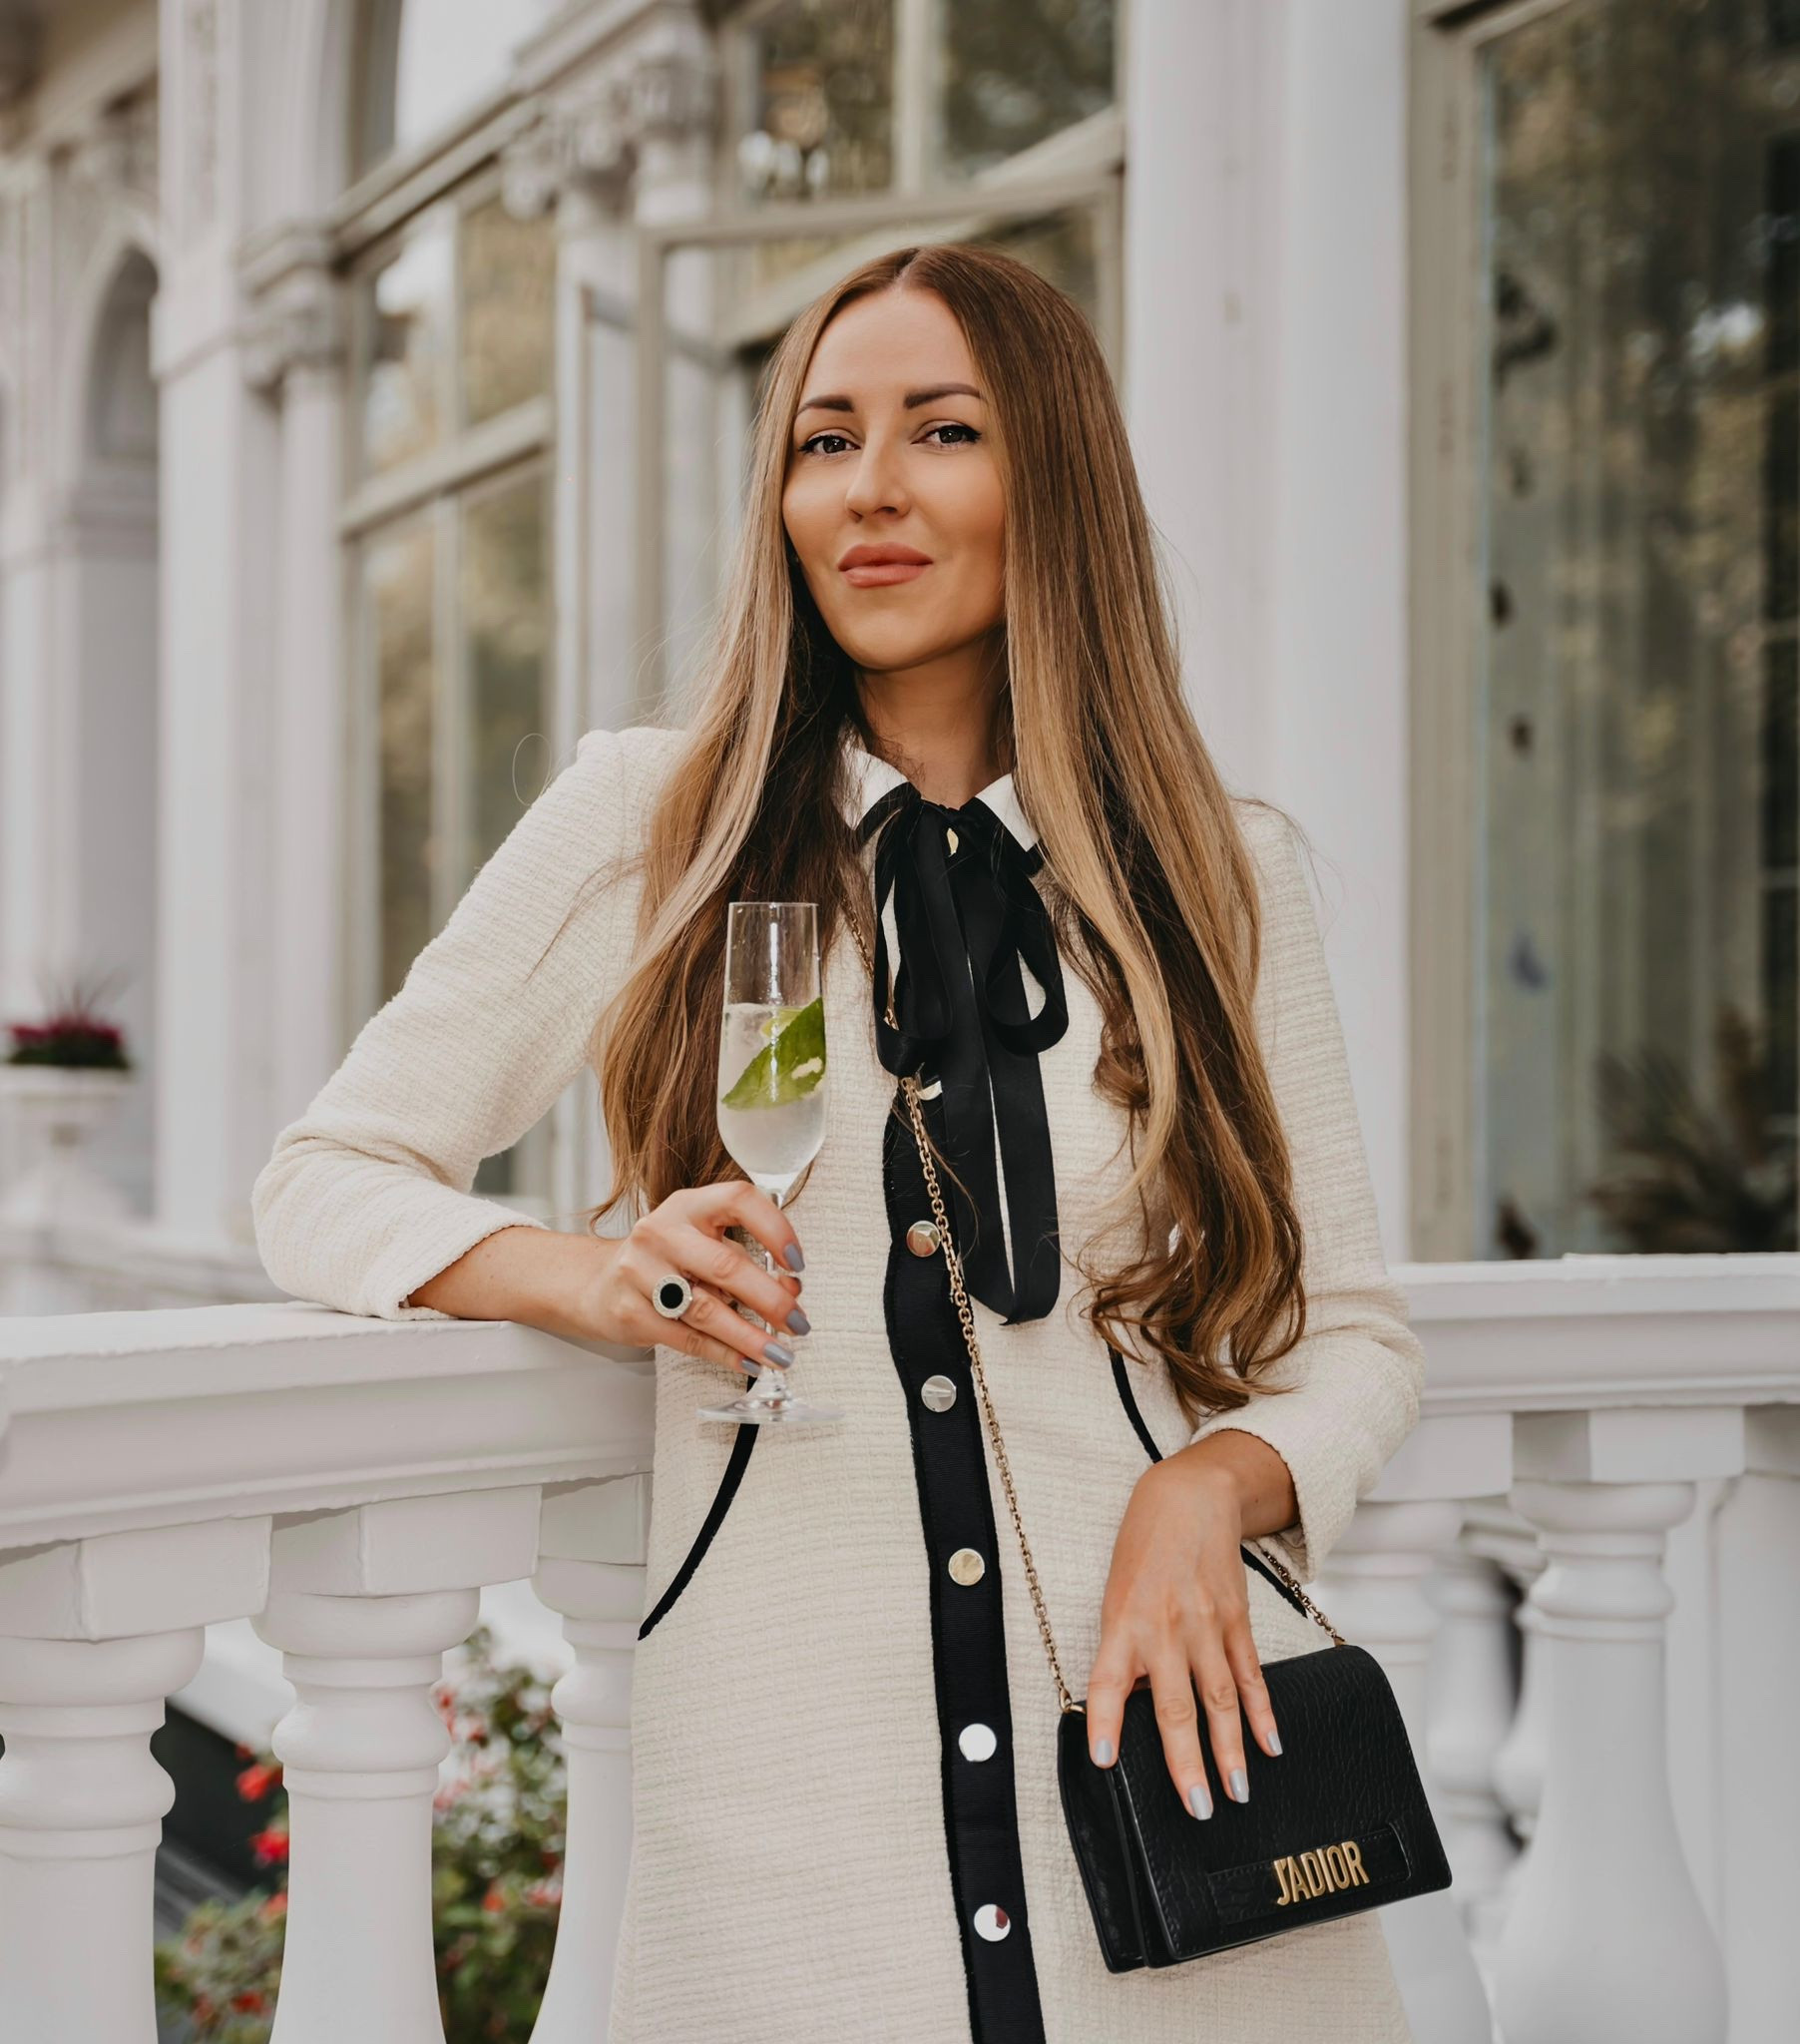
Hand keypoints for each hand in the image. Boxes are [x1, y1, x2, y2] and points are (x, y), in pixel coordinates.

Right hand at [576, 1181, 807, 1375]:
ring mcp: (640, 1271)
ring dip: (750, 1336)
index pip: (738, 1200)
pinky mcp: (630, 1311)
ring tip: (779, 1354)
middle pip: (725, 1266)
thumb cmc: (666, 1260)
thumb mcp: (703, 1244)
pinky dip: (723, 1353)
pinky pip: (687, 1338)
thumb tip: (790, 1290)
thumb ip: (745, 1259)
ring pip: (706, 1310)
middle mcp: (661, 1232)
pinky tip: (747, 1362)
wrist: (598, 1282)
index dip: (775, 1229)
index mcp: (688, 1206)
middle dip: (771, 1300)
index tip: (797, 1263)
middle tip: (798, 1323)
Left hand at [1084, 1448, 1284, 1818]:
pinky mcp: (1237, 1619)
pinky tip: (1270, 1745)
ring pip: (1221, 1699)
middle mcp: (1165, 1627)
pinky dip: (1262, 1712)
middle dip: (1187, 1762)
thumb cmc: (1142, 1549)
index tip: (1104, 1761)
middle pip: (1177, 1706)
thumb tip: (1137, 1710)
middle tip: (1196, 1808)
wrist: (1189, 1497)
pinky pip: (1250, 1674)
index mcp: (1124, 1621)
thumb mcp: (1116, 1595)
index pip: (1110, 1680)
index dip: (1106, 1722)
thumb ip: (1127, 1651)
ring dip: (1230, 1750)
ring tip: (1235, 1794)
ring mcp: (1206, 1625)